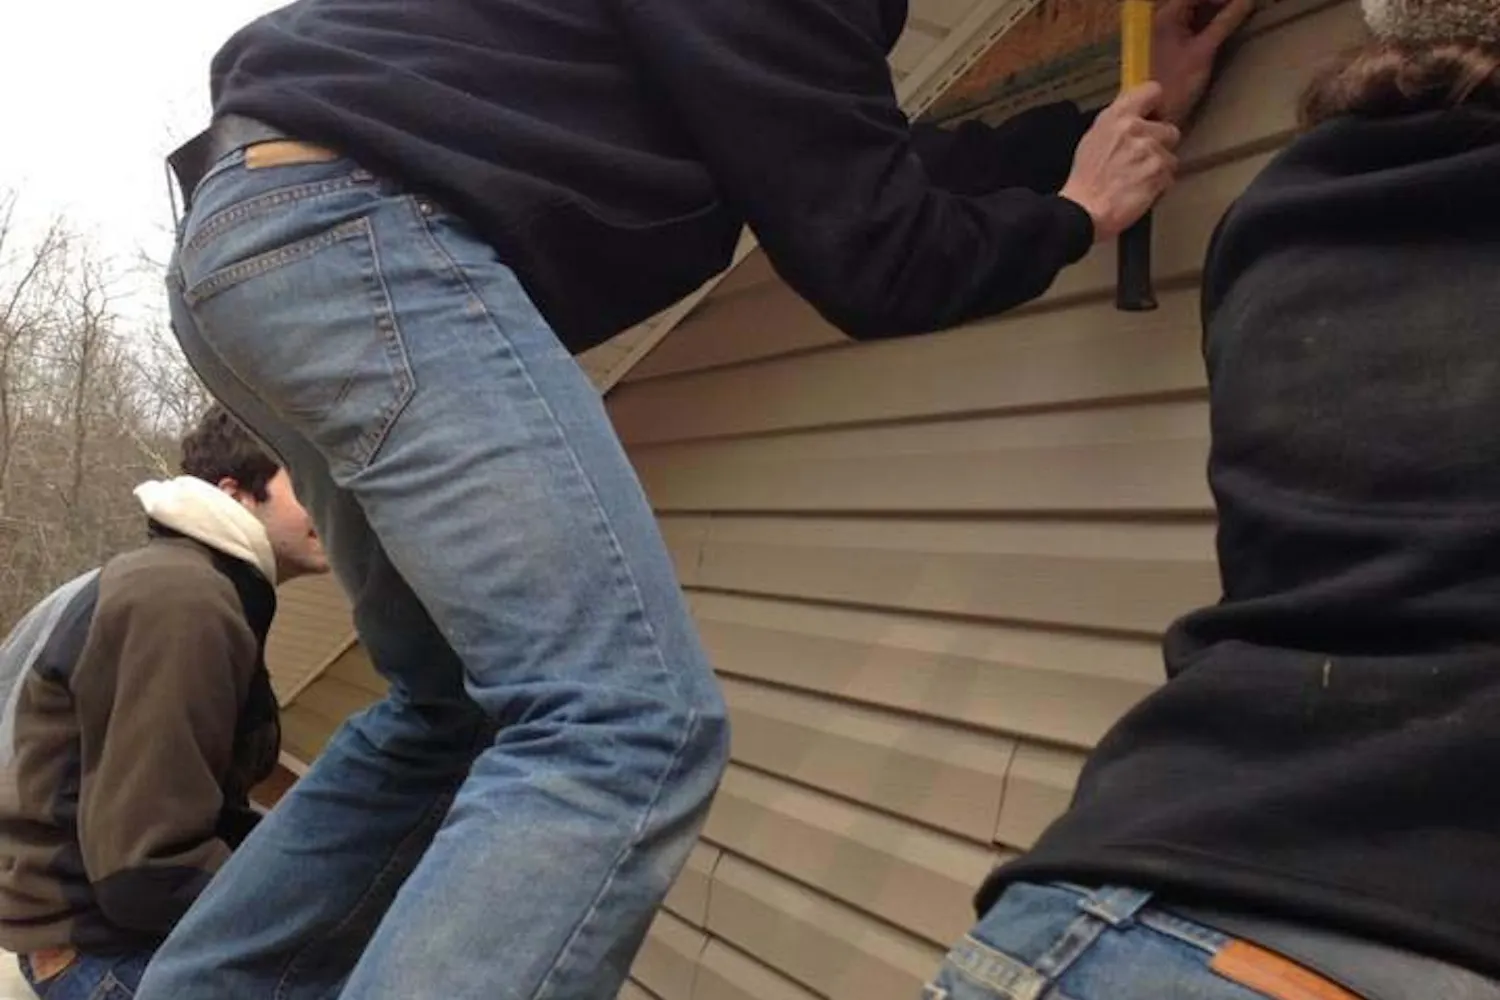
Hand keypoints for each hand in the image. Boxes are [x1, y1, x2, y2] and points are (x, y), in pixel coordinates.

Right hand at [1059, 83, 1180, 242]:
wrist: (1085, 210)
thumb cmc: (1086, 179)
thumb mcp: (1094, 138)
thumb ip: (1118, 122)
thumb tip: (1136, 114)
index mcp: (1117, 116)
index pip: (1152, 91)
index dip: (1155, 106)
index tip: (1153, 115)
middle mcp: (1136, 129)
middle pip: (1169, 129)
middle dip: (1160, 145)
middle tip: (1142, 158)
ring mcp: (1150, 151)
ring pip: (1170, 156)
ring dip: (1158, 168)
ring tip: (1137, 179)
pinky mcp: (1160, 173)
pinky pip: (1169, 177)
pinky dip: (1158, 186)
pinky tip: (1140, 190)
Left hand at [1152, 0, 1256, 124]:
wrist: (1154, 115)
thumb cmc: (1176, 84)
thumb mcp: (1204, 50)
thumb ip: (1226, 22)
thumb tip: (1248, 0)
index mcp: (1166, 14)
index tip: (1243, 1)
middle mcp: (1162, 16)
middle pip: (1194, 0)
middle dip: (1219, 2)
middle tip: (1244, 5)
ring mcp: (1165, 28)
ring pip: (1195, 7)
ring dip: (1216, 8)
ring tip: (1239, 11)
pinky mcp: (1171, 40)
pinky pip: (1193, 20)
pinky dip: (1210, 19)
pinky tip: (1225, 22)